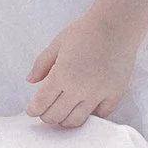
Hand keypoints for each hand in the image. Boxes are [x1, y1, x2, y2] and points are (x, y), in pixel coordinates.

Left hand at [26, 7, 147, 129]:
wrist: (117, 26)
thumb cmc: (86, 31)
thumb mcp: (58, 43)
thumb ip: (42, 64)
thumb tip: (31, 80)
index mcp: (61, 75)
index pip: (41, 103)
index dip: (33, 110)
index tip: (32, 110)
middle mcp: (78, 89)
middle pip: (56, 116)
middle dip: (46, 116)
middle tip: (45, 112)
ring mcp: (97, 95)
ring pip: (76, 121)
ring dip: (65, 121)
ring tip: (62, 113)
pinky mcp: (114, 96)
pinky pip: (99, 116)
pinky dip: (89, 115)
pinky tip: (84, 107)